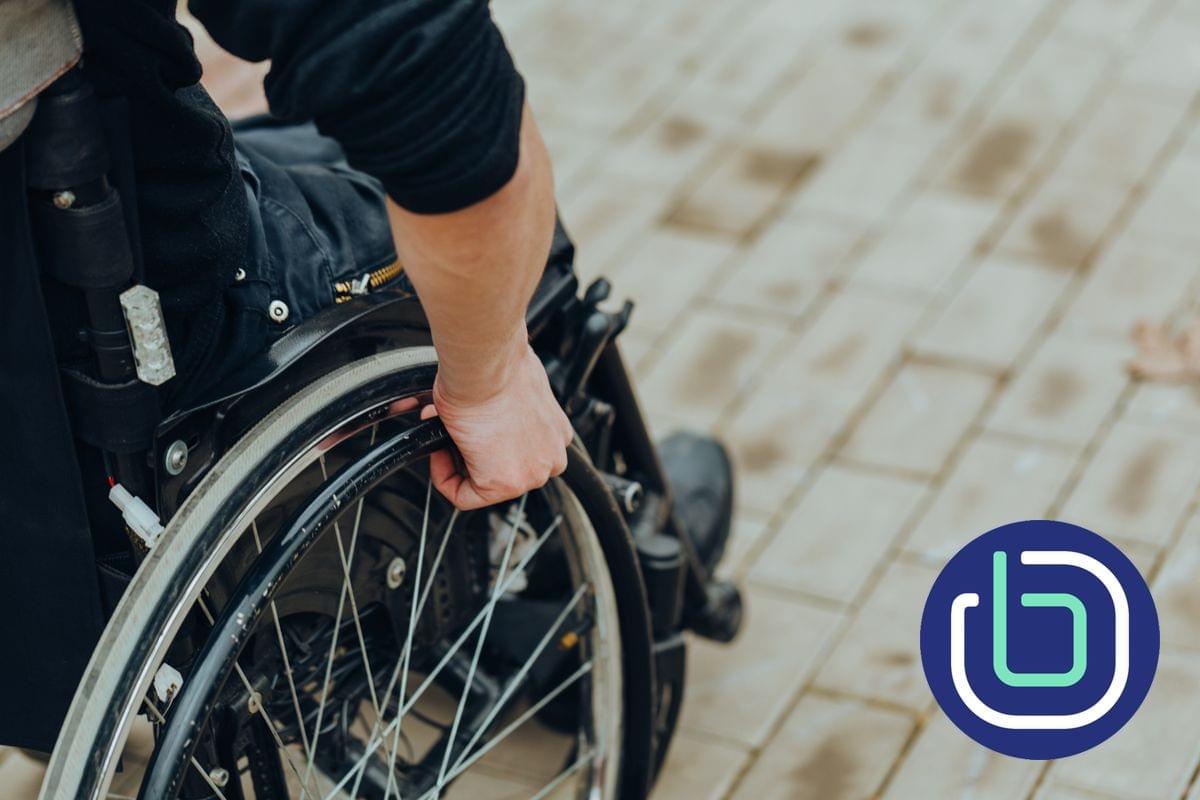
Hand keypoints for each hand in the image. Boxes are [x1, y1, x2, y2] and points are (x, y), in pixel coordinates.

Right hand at [423, 343, 572, 509]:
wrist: (485, 364)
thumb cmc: (494, 366)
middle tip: (453, 433)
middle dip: (472, 453)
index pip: (519, 453)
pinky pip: (466, 497)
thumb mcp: (509, 388)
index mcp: (556, 434)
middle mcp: (550, 457)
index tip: (469, 430)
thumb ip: (502, 409)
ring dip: (459, 463)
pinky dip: (445, 478)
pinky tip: (439, 453)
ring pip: (485, 484)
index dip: (485, 444)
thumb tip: (478, 411)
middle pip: (503, 468)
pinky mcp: (505, 483)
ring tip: (447, 437)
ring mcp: (532, 473)